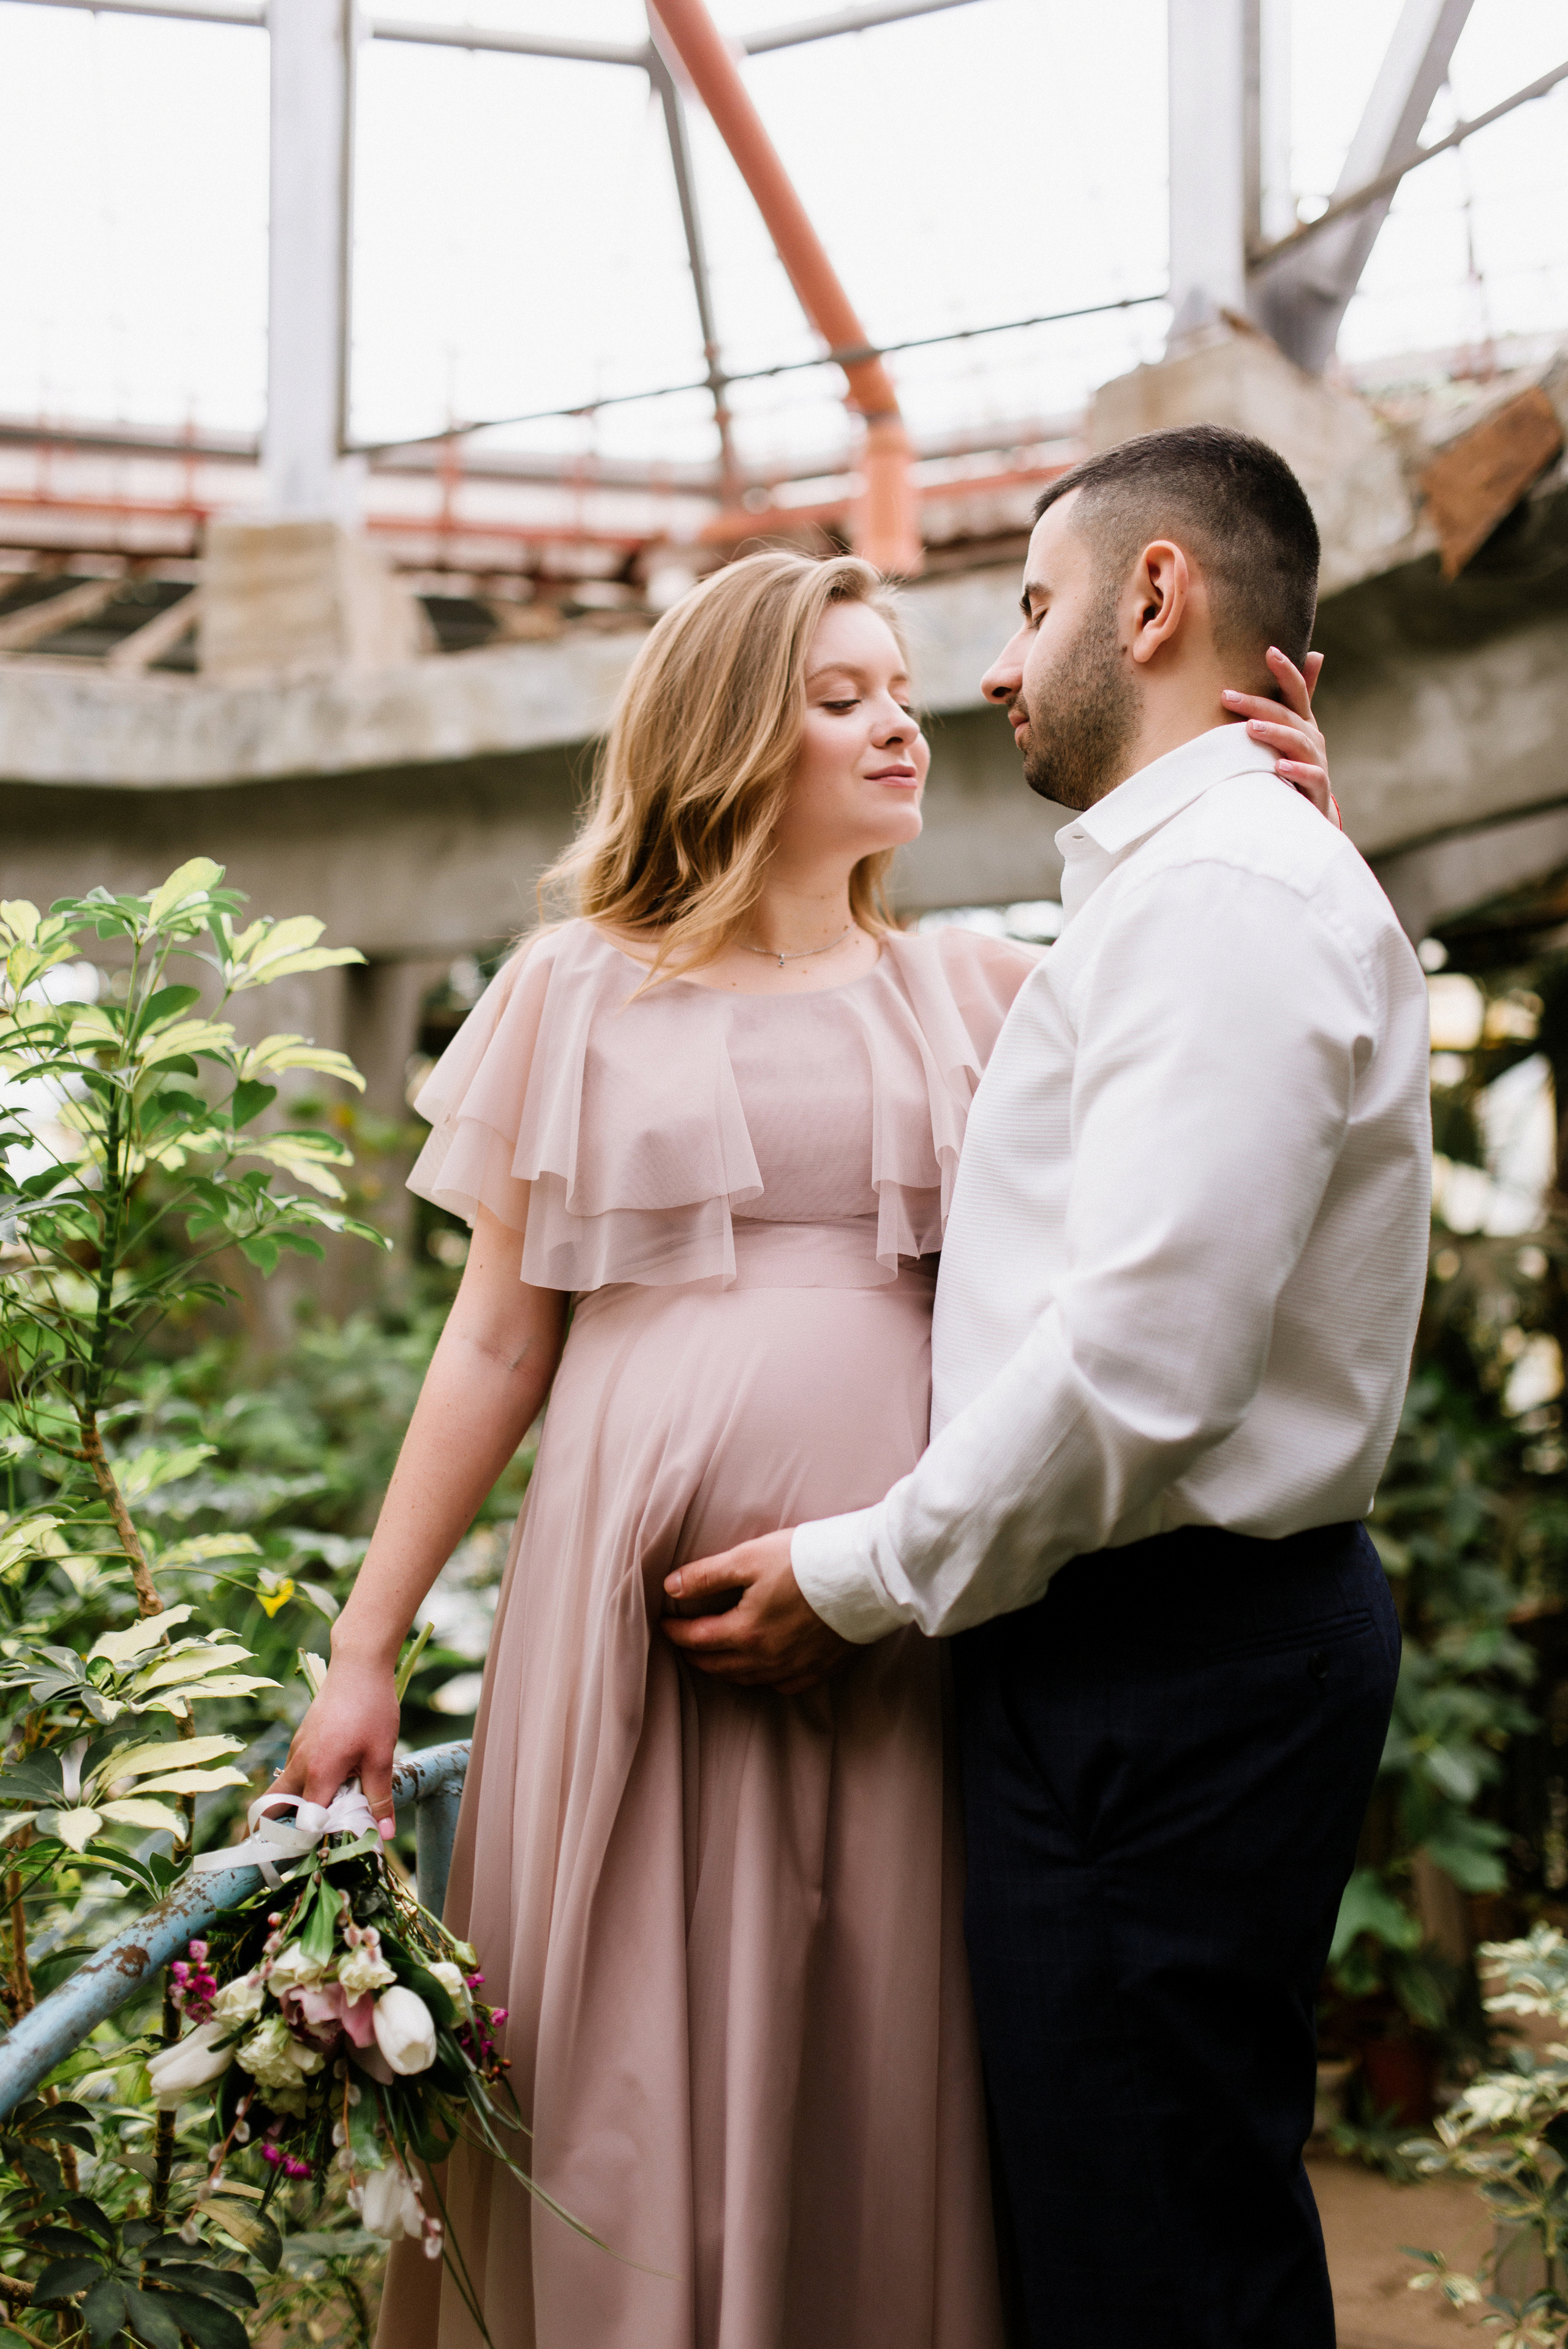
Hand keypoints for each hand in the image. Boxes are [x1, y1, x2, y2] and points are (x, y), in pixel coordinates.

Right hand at [272, 1649, 399, 1838]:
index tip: (311, 1860)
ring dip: (291, 1808)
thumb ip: (380, 1797)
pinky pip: (295, 1771)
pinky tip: (327, 1788)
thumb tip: (386, 1834)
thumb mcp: (381, 1756)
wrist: (359, 1665)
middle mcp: (300, 1764)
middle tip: (279, 1855)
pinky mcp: (302, 1738)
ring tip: (308, 1826)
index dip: (307, 1843)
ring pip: (284, 1788)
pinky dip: (302, 1786)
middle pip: (275, 1807)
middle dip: (273, 1831)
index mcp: (319, 1773)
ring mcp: (298, 1749)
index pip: (303, 1822)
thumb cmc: (372, 1708)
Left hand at [660, 1530, 853, 1694]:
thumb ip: (707, 1576)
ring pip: (747, 1679)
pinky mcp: (820, 1669)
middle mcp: (767, 1659)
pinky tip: (762, 1668)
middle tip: (683, 1643)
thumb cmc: (806, 1560)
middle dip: (695, 1654)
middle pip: (718, 1666)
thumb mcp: (749, 1557)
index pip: (697, 1639)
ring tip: (715, 1655)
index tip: (664, 1623)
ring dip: (725, 1669)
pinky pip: (782, 1685)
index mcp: (746, 1632)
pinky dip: (763, 1678)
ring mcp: (795, 1668)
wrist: (866, 1575)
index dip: (675, 1631)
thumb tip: (671, 1586)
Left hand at [1221, 648, 1340, 827]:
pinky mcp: (1317, 787)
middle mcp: (1312, 738)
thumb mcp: (1297, 729)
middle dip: (1258, 704)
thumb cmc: (1298, 764)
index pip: (1297, 692)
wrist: (1312, 810)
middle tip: (1227, 696)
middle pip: (1287, 716)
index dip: (1286, 671)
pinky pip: (1310, 776)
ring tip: (1250, 728)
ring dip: (1275, 734)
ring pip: (1298, 743)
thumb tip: (1316, 653)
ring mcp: (1316, 762)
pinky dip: (1296, 770)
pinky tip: (1278, 766)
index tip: (1269, 651)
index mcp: (1303, 723)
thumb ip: (1299, 696)